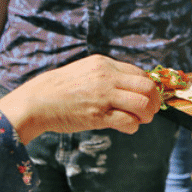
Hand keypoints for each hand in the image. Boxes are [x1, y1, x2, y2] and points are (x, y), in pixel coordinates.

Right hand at [0, 55, 159, 140]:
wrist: (37, 101)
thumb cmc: (61, 88)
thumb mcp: (86, 71)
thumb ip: (108, 75)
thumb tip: (132, 85)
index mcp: (104, 64)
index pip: (141, 73)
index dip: (150, 87)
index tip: (149, 97)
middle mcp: (106, 77)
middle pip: (147, 87)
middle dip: (154, 101)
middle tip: (151, 110)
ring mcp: (102, 96)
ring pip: (142, 104)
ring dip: (146, 115)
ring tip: (141, 120)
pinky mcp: (97, 116)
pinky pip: (128, 121)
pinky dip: (133, 126)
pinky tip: (128, 127)